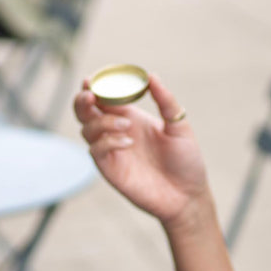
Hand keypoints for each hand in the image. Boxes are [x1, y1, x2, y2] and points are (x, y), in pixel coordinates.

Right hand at [74, 74, 211, 230]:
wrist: (188, 195)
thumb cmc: (186, 162)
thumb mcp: (179, 126)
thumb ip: (166, 101)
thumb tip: (151, 76)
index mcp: (131, 116)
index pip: (104, 97)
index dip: (94, 86)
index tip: (91, 79)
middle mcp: (117, 132)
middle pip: (85, 112)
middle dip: (82, 100)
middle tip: (90, 95)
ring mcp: (112, 151)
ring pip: (87, 129)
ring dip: (102, 121)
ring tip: (127, 125)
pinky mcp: (110, 170)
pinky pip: (96, 151)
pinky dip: (107, 142)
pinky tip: (127, 143)